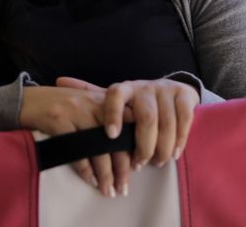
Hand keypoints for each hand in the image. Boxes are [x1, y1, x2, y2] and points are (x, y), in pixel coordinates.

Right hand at [18, 85, 131, 196]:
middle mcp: (92, 103)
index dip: (134, 145)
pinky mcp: (58, 120)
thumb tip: (124, 145)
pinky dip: (84, 168)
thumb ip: (104, 115)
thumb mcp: (85, 102)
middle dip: (122, 166)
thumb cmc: (58, 104)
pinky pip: (76, 149)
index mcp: (102, 99)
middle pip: (115, 139)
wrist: (27, 99)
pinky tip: (90, 180)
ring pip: (98, 147)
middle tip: (124, 187)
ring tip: (108, 189)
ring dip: (105, 173)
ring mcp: (75, 111)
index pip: (128, 121)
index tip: (137, 166)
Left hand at [56, 76, 199, 196]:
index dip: (112, 114)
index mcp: (125, 89)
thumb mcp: (115, 98)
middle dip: (143, 145)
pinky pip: (184, 120)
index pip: (115, 95)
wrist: (173, 89)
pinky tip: (173, 153)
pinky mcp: (186, 96)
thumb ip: (91, 94)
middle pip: (145, 118)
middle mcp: (145, 87)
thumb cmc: (136, 101)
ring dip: (161, 147)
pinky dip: (179, 140)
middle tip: (139, 164)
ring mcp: (167, 91)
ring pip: (165, 123)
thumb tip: (59, 81)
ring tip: (157, 162)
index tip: (109, 135)